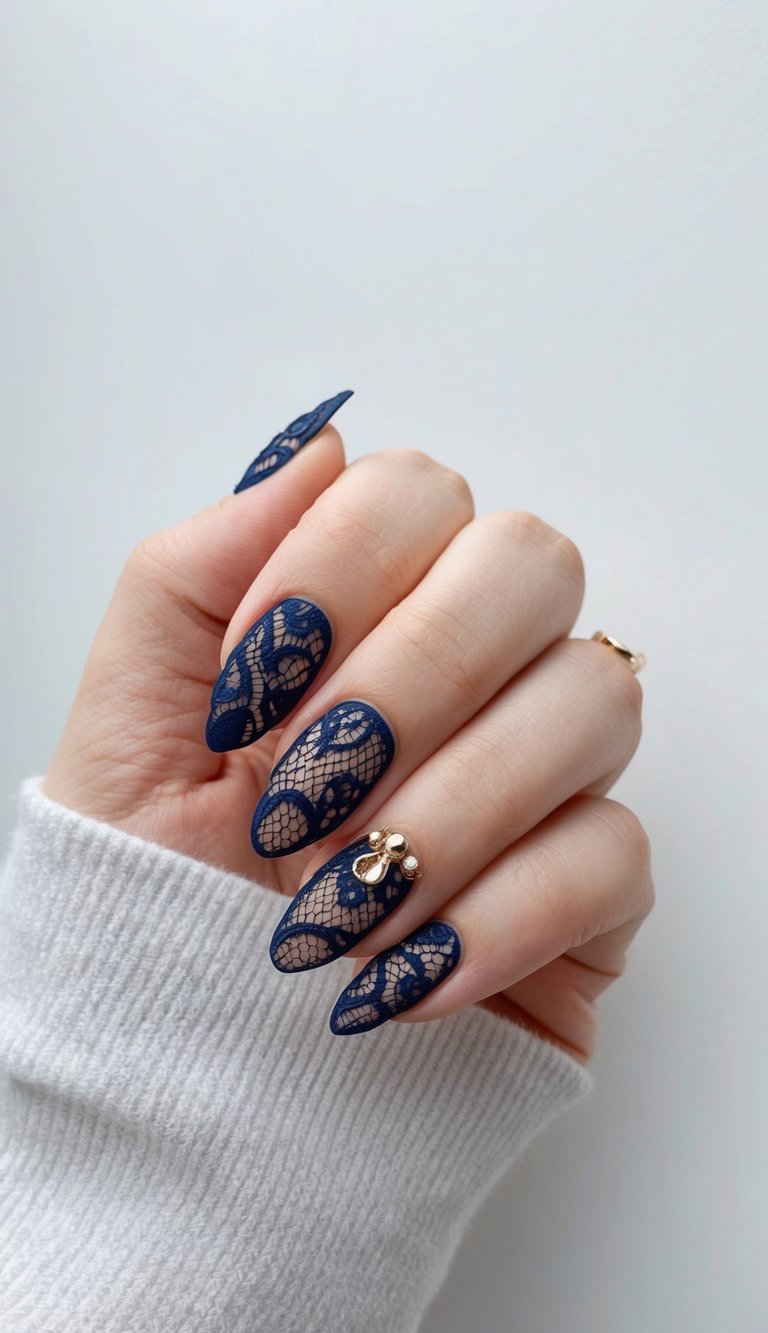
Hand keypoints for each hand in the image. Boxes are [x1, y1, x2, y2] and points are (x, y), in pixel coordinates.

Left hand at [44, 402, 652, 1060]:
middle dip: (413, 674)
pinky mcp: (591, 890)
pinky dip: (494, 917)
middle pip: (533, 564)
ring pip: (593, 700)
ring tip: (333, 903)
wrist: (190, 1067)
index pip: (419, 492)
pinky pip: (616, 855)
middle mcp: (471, 670)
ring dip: (448, 809)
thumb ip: (201, 567)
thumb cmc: (155, 891)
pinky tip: (398, 975)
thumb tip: (318, 442)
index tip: (252, 684)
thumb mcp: (130, 723)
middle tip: (305, 788)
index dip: (341, 568)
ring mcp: (544, 773)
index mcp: (363, 610)